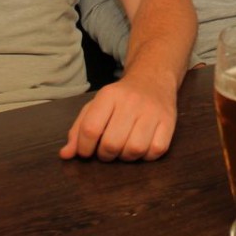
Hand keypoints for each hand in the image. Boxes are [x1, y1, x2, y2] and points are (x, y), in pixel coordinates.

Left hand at [59, 70, 177, 161]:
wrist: (153, 78)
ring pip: (134, 150)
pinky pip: (155, 151)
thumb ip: (78, 129)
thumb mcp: (96, 106)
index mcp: (109, 95)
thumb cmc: (121, 98)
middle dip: (105, 155)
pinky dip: (146, 156)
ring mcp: (152, 111)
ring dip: (126, 157)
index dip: (84, 148)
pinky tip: (142, 147)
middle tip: (107, 150)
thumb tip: (65, 155)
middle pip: (112, 143)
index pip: (90, 129)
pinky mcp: (169, 121)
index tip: (86, 151)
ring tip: (124, 148)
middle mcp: (131, 102)